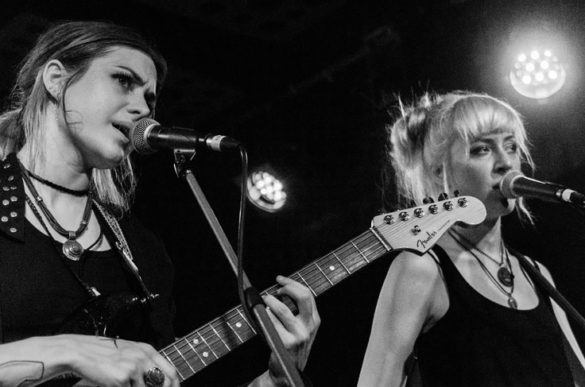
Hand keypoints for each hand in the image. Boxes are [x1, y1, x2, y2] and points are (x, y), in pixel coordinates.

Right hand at [61, 334, 179, 386]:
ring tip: (117, 380)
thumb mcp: (129, 352)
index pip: (170, 370)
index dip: (174, 384)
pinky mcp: (122, 378)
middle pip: (163, 381)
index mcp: (147, 350)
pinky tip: (110, 382)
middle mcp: (143, 357)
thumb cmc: (102, 353)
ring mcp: (133, 368)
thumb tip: (156, 380)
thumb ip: (144, 363)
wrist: (80, 351)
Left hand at [262, 276, 320, 385]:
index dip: (292, 283)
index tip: (280, 279)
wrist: (287, 372)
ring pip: (284, 310)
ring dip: (271, 301)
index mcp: (314, 320)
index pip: (307, 294)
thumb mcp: (301, 328)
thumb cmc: (291, 347)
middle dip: (287, 286)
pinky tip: (264, 314)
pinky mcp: (286, 343)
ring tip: (266, 299)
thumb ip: (298, 311)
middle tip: (276, 287)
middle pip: (302, 297)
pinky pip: (273, 323)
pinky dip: (267, 315)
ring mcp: (299, 335)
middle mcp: (309, 327)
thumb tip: (282, 288)